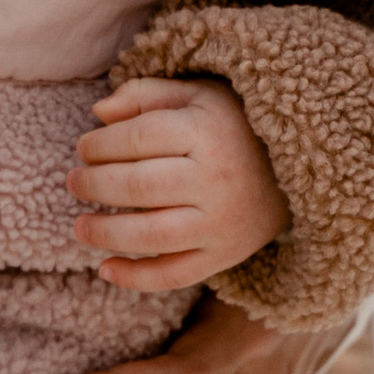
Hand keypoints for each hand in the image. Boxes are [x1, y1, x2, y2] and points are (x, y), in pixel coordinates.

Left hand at [67, 76, 284, 290]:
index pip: (137, 139)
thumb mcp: (195, 95)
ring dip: (105, 233)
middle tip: (73, 182)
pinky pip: (175, 275)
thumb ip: (143, 95)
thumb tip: (97, 113)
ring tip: (79, 225)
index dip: (99, 145)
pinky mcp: (225, 255)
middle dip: (94, 185)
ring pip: (151, 235)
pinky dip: (135, 278)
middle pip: (138, 186)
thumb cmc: (232, 125)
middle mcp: (216, 179)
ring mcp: (222, 222)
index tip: (84, 148)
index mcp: (206, 132)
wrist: (299, 168)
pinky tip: (104, 269)